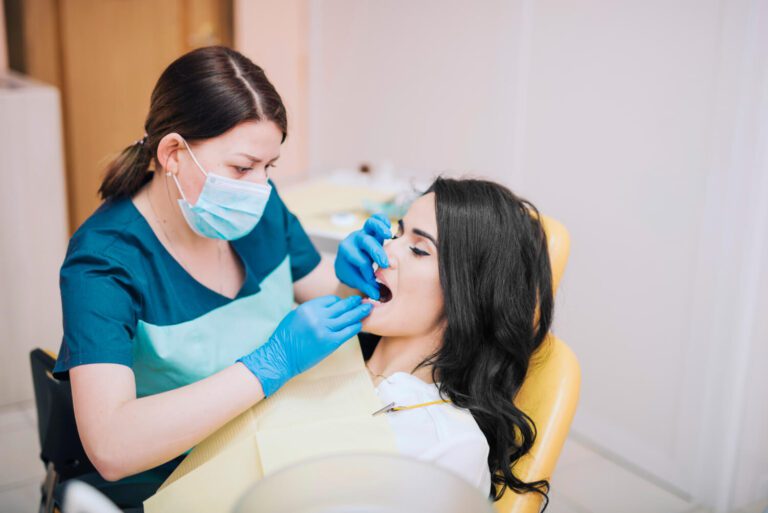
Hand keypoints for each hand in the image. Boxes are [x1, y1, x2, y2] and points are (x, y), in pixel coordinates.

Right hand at [237, 295, 370, 395]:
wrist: (281, 357)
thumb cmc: (286, 338)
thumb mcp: (295, 316)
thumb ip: (312, 310)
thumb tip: (329, 308)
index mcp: (308, 308)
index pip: (331, 300)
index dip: (340, 302)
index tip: (345, 305)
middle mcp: (317, 316)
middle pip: (342, 306)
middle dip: (354, 302)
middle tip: (363, 300)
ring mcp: (324, 329)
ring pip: (348, 317)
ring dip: (359, 312)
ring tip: (367, 308)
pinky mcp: (330, 342)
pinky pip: (348, 331)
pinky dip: (355, 327)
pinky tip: (360, 325)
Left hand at [334, 213, 390, 298]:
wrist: (345, 261)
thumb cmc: (351, 271)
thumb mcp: (355, 280)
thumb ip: (366, 286)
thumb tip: (377, 295)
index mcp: (346, 252)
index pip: (360, 260)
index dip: (367, 271)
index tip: (372, 280)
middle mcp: (354, 240)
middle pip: (365, 242)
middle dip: (376, 252)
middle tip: (385, 264)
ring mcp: (363, 232)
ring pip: (370, 225)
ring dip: (380, 228)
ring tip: (388, 235)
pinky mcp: (371, 230)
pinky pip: (377, 219)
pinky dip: (383, 220)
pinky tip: (389, 227)